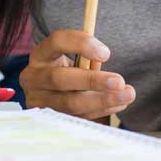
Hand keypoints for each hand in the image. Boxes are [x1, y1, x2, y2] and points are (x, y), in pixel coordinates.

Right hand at [20, 30, 134, 119]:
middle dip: (92, 81)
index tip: (107, 54)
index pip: (56, 41)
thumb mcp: (74, 60)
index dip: (80, 44)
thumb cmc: (68, 70)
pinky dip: (100, 110)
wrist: (50, 93)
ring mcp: (38, 101)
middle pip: (59, 78)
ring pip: (69, 103)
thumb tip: (108, 67)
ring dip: (101, 100)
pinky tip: (117, 104)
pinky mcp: (48, 119)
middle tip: (119, 81)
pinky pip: (76, 117)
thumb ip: (88, 60)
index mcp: (40, 54)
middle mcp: (33, 77)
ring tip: (127, 95)